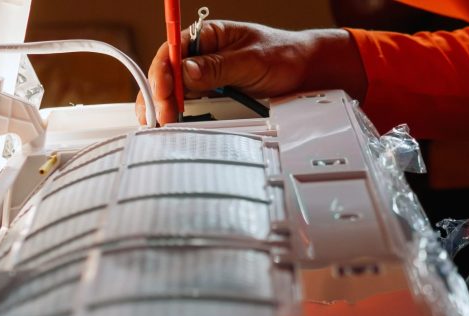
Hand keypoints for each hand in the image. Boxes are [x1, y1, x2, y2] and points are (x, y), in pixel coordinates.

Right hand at [137, 21, 366, 124]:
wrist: (307, 72)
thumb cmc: (283, 55)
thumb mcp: (251, 60)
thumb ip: (219, 67)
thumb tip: (186, 72)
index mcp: (207, 36)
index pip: (172, 50)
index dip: (163, 72)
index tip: (165, 93)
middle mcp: (202, 55)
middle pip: (168, 75)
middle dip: (162, 96)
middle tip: (164, 118)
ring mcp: (206, 77)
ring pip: (175, 93)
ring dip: (167, 109)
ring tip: (163, 126)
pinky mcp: (214, 96)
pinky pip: (191, 106)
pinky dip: (181, 117)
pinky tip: (176, 126)